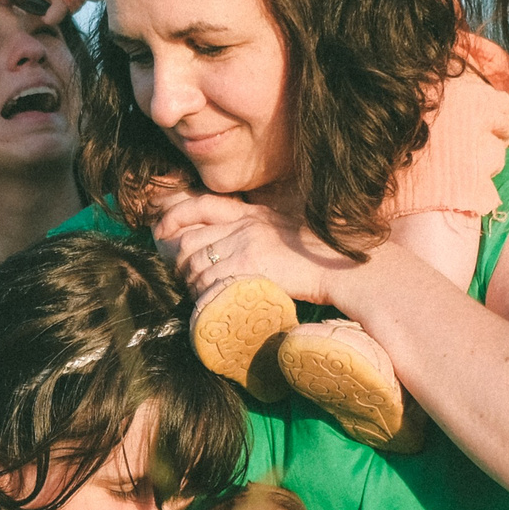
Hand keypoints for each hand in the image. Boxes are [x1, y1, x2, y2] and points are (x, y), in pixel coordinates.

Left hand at [153, 191, 358, 306]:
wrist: (347, 268)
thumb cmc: (321, 258)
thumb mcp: (283, 234)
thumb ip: (256, 234)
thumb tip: (232, 250)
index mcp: (254, 214)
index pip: (202, 205)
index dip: (174, 217)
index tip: (161, 230)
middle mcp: (247, 224)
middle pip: (191, 239)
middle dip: (177, 259)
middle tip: (181, 276)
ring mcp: (248, 245)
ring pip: (196, 263)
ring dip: (189, 283)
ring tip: (198, 294)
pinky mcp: (251, 267)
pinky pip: (211, 283)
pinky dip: (202, 296)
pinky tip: (208, 305)